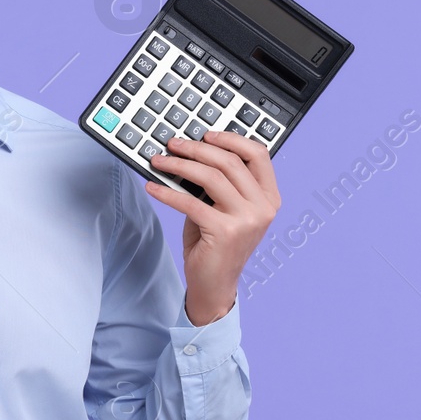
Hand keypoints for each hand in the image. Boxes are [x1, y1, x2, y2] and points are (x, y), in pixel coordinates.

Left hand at [146, 131, 281, 324]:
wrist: (215, 285)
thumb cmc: (217, 244)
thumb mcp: (224, 209)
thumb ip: (218, 184)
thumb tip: (189, 154)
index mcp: (269, 198)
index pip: (258, 155)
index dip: (231, 139)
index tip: (206, 134)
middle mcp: (263, 208)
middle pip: (230, 162)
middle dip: (196, 149)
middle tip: (173, 145)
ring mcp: (247, 220)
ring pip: (210, 177)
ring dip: (179, 165)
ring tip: (159, 161)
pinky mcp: (225, 232)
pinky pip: (190, 202)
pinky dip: (166, 192)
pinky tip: (152, 187)